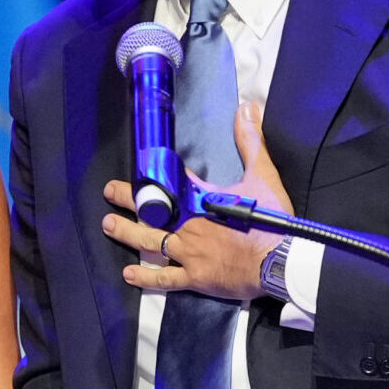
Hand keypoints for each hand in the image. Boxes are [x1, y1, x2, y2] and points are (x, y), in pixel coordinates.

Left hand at [102, 100, 294, 300]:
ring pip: (150, 242)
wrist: (279, 260)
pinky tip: (129, 274)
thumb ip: (252, 142)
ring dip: (127, 233)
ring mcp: (189, 253)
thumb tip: (247, 109)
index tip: (138, 170)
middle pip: (151, 211)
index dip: (153, 177)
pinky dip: (145, 277)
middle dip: (128, 200)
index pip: (171, 183)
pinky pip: (164, 279)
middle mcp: (189, 226)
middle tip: (110, 192)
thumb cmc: (272, 221)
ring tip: (109, 224)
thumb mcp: (263, 176)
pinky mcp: (195, 277)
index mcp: (202, 201)